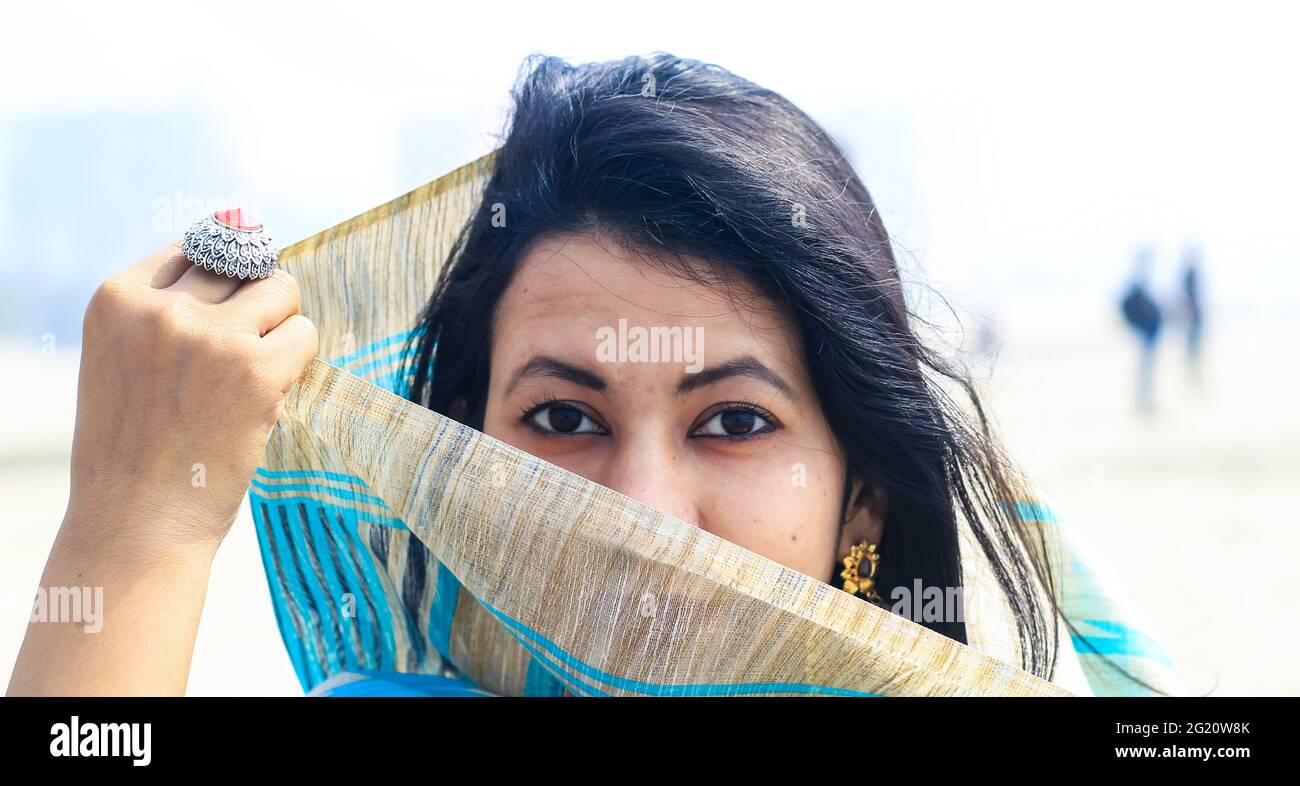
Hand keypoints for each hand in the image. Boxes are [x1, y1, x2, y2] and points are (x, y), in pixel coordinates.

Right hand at [64, 241, 317, 556]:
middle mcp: (161, 309)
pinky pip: (305, 333)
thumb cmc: (135, 447)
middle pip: (242, 263)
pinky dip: (301, 359)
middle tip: (246, 352)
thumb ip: (165, 306)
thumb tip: (240, 230)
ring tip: (261, 369)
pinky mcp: (256, 370)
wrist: (136, 522)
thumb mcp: (124, 360)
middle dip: (256, 302)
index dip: (222, 284)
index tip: (222, 326)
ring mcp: (210, 337)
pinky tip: (273, 393)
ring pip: (282, 289)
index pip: (195, 251)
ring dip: (284, 324)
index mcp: (116, 299)